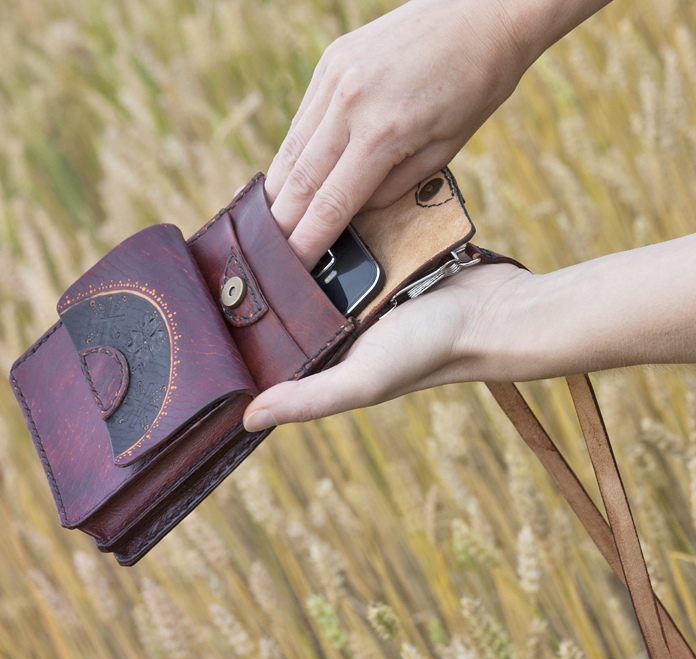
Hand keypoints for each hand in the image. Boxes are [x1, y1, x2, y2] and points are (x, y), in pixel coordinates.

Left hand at [242, 232, 695, 430]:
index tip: (202, 299)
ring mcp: (358, 287)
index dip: (239, 326)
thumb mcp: (362, 381)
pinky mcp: (380, 256)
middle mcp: (336, 323)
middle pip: (284, 296)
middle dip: (259, 275)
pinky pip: (345, 236)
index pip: (269, 343)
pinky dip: (331, 222)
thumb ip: (309, 399)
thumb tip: (246, 417)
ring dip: (293, 240)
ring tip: (256, 213)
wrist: (496, 309)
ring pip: (311, 260)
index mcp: (325, 356)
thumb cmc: (428, 353)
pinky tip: (304, 200)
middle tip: (223, 241)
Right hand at [266, 0, 609, 267]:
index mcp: (384, 131)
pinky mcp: (329, 62)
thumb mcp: (447, 148)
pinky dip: (293, 154)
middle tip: (266, 256)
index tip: (291, 267)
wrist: (482, 11)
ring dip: (278, 192)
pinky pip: (302, 120)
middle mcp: (349, 102)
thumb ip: (395, 186)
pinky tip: (287, 179)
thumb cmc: (476, 84)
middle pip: (299, 180)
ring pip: (291, 149)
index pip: (332, 203)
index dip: (307, 240)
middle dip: (281, 224)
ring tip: (268, 225)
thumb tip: (352, 212)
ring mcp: (333, 78)